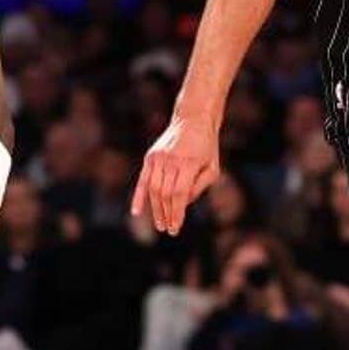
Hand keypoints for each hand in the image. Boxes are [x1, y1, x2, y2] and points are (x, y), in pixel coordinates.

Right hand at [131, 114, 220, 235]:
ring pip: (153, 189)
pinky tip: (136, 212)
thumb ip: (199, 187)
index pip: (179, 194)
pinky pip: (142, 180)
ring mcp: (158, 158)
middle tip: (169, 229)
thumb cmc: (206, 147)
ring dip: (155, 209)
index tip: (176, 228)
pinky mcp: (150, 156)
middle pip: (165, 194)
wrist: (193, 120)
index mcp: (188, 163)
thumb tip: (183, 205)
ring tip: (159, 224)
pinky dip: (138, 196)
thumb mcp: (212, 168)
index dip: (177, 213)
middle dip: (166, 214)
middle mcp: (170, 160)